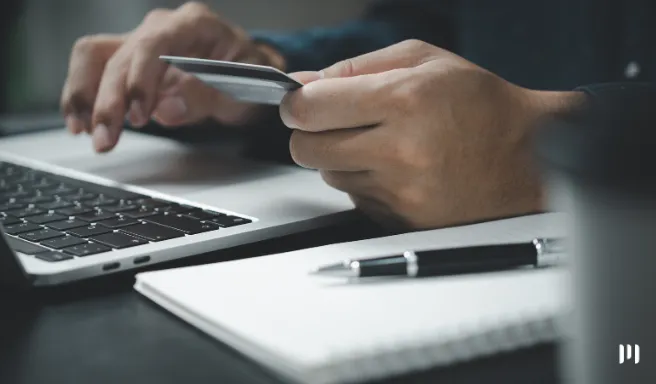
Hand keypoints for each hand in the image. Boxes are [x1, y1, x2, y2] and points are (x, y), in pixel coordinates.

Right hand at [61, 1, 285, 151]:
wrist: (248, 74)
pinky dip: (82, 95)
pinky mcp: (127, 61)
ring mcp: (140, 42)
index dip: (141, 79)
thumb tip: (169, 109)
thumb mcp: (244, 90)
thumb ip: (209, 97)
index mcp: (194, 24)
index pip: (155, 45)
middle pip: (120, 56)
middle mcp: (161, 28)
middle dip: (108, 101)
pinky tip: (80, 122)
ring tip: (86, 131)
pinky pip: (92, 68)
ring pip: (94, 56)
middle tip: (106, 139)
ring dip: (84, 95)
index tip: (140, 114)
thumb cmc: (249, 78)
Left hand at [280, 40, 585, 228]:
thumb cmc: (479, 103)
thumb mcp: (423, 60)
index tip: (299, 103)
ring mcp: (402, 191)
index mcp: (405, 100)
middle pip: (307, 148)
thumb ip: (355, 67)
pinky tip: (395, 168)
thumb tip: (301, 84)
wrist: (527, 158)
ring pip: (329, 175)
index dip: (295, 104)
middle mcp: (401, 150)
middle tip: (333, 122)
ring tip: (381, 143)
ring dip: (341, 158)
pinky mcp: (404, 219)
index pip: (311, 108)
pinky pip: (354, 198)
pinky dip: (363, 182)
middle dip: (309, 133)